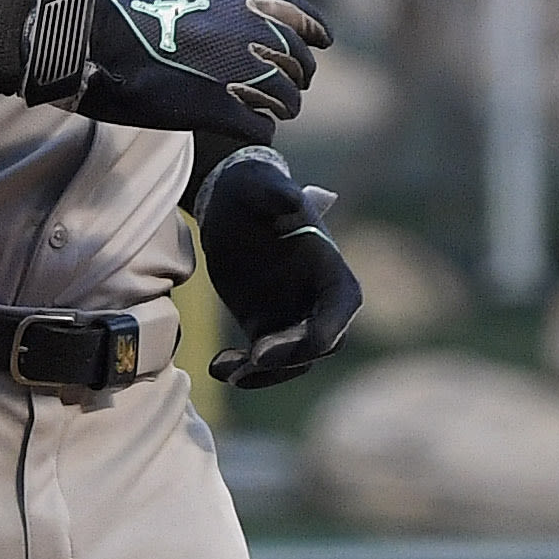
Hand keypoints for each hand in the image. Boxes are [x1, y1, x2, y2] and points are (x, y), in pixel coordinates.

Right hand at [12, 0, 326, 139]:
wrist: (92, 40)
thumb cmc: (123, 15)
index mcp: (240, 1)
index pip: (300, 16)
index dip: (316, 32)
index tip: (324, 43)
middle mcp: (248, 33)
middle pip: (298, 63)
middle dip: (296, 78)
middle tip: (288, 90)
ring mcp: (237, 73)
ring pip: (285, 100)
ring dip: (279, 109)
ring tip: (269, 115)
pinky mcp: (218, 109)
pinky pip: (260, 128)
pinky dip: (259, 131)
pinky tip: (246, 130)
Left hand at [192, 143, 364, 387]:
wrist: (226, 201)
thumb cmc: (250, 188)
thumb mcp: (259, 185)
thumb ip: (276, 193)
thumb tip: (293, 201)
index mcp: (331, 267)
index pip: (341, 309)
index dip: (322, 332)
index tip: (295, 344)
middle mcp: (318, 298)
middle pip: (319, 344)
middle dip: (289, 356)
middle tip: (253, 358)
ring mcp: (292, 316)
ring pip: (291, 362)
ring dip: (263, 373)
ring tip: (226, 368)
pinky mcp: (265, 327)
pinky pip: (262, 362)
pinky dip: (244, 370)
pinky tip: (217, 367)